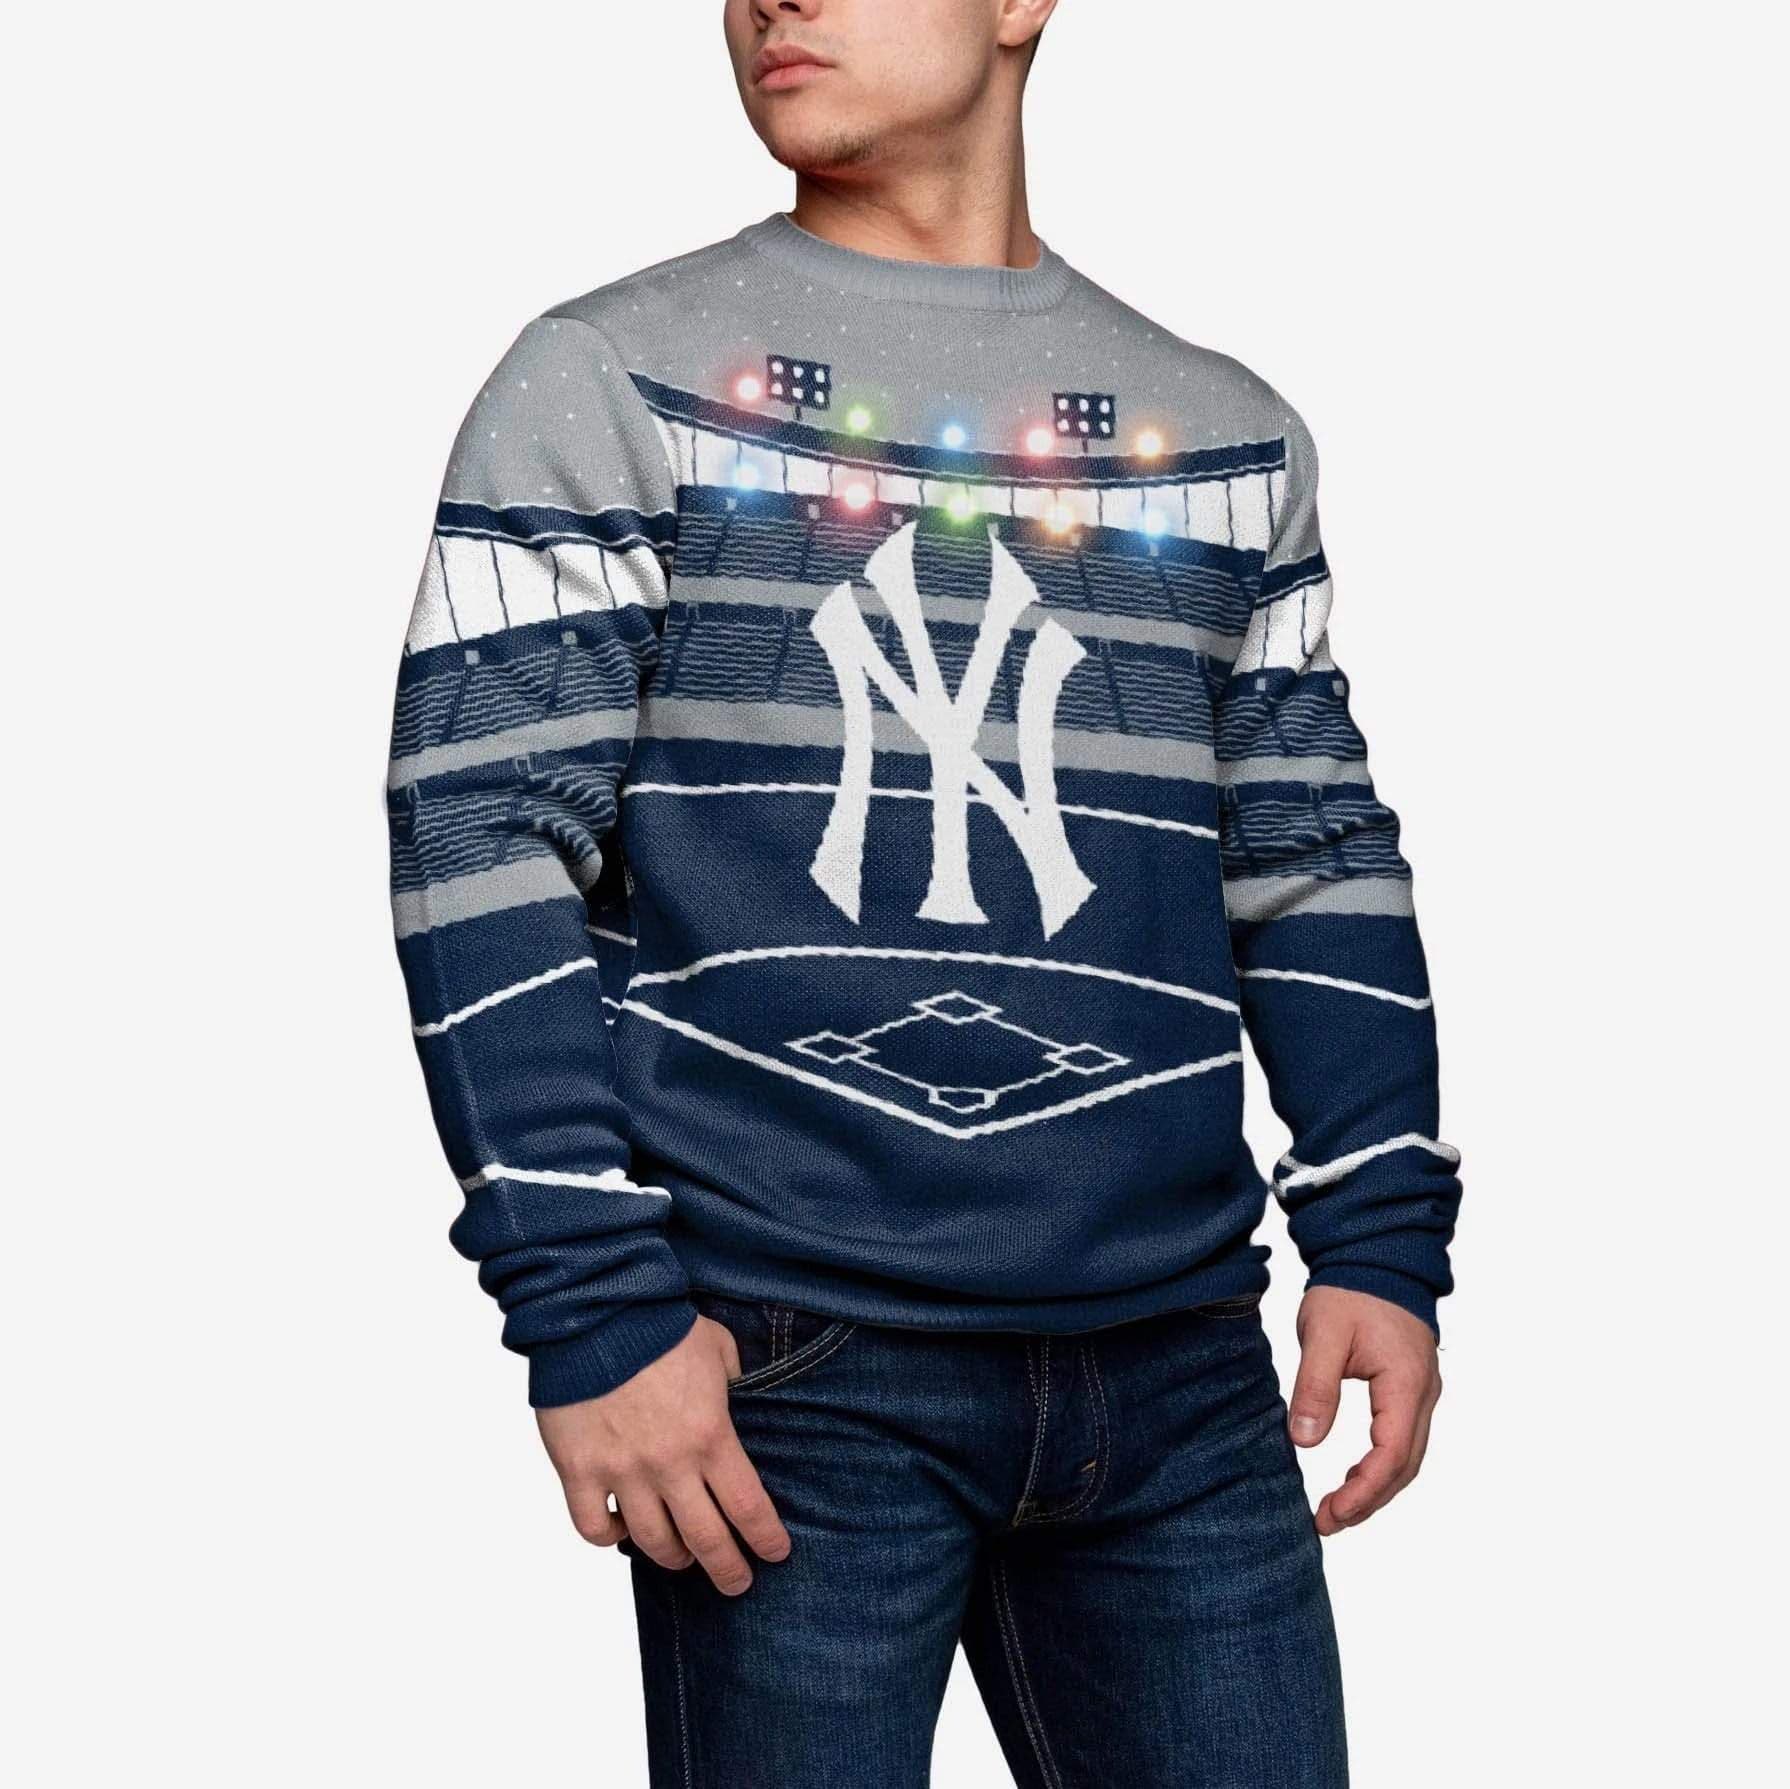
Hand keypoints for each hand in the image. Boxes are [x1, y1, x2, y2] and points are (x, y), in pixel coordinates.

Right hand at [536, 1316, 789, 1593]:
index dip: (765, 1539)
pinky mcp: (578, 1471)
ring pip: (653, 1543)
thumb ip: (737, 1380)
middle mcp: (669, 1464)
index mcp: (710, 1435)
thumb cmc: (659, 1326)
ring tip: (682, 1559)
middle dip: (728, 1570)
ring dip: (674, 1559)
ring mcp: (622, 1472)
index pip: (748, 1508)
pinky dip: (610, 1538)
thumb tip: (746, 1398)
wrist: (594, 1312)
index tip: (776, 1555)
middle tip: (738, 1582)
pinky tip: (621, 1530)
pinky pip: (593, 1528)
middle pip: (706, 1540)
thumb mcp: (718, 1347)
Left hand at [1288, 1286, 1440, 1535]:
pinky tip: (1354, 1477)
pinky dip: (1381, 1466)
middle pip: (1405, 1466)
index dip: (1363, 1492)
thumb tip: (1303, 1442)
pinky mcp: (1411, 1389)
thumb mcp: (1323, 1334)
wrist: (1376, 1256)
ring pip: (1407, 1457)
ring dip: (1376, 1488)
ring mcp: (1422, 1393)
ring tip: (1337, 1510)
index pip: (1391, 1455)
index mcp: (1405, 1384)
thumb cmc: (1350, 1291)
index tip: (1331, 1514)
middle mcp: (1423, 1394)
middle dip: (1369, 1501)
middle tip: (1328, 1522)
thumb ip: (1314, 1387)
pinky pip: (1402, 1439)